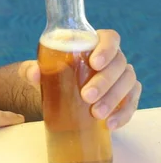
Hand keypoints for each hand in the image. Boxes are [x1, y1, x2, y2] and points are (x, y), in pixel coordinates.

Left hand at [22, 29, 141, 130]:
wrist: (56, 95)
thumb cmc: (51, 75)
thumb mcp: (38, 71)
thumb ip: (31, 69)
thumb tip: (34, 73)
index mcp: (95, 43)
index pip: (110, 38)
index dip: (106, 48)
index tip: (94, 63)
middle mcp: (112, 58)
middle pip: (119, 64)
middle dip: (104, 81)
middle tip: (86, 96)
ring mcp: (121, 77)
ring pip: (128, 83)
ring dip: (113, 99)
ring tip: (96, 114)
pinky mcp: (125, 96)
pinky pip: (131, 103)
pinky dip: (123, 114)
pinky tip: (110, 124)